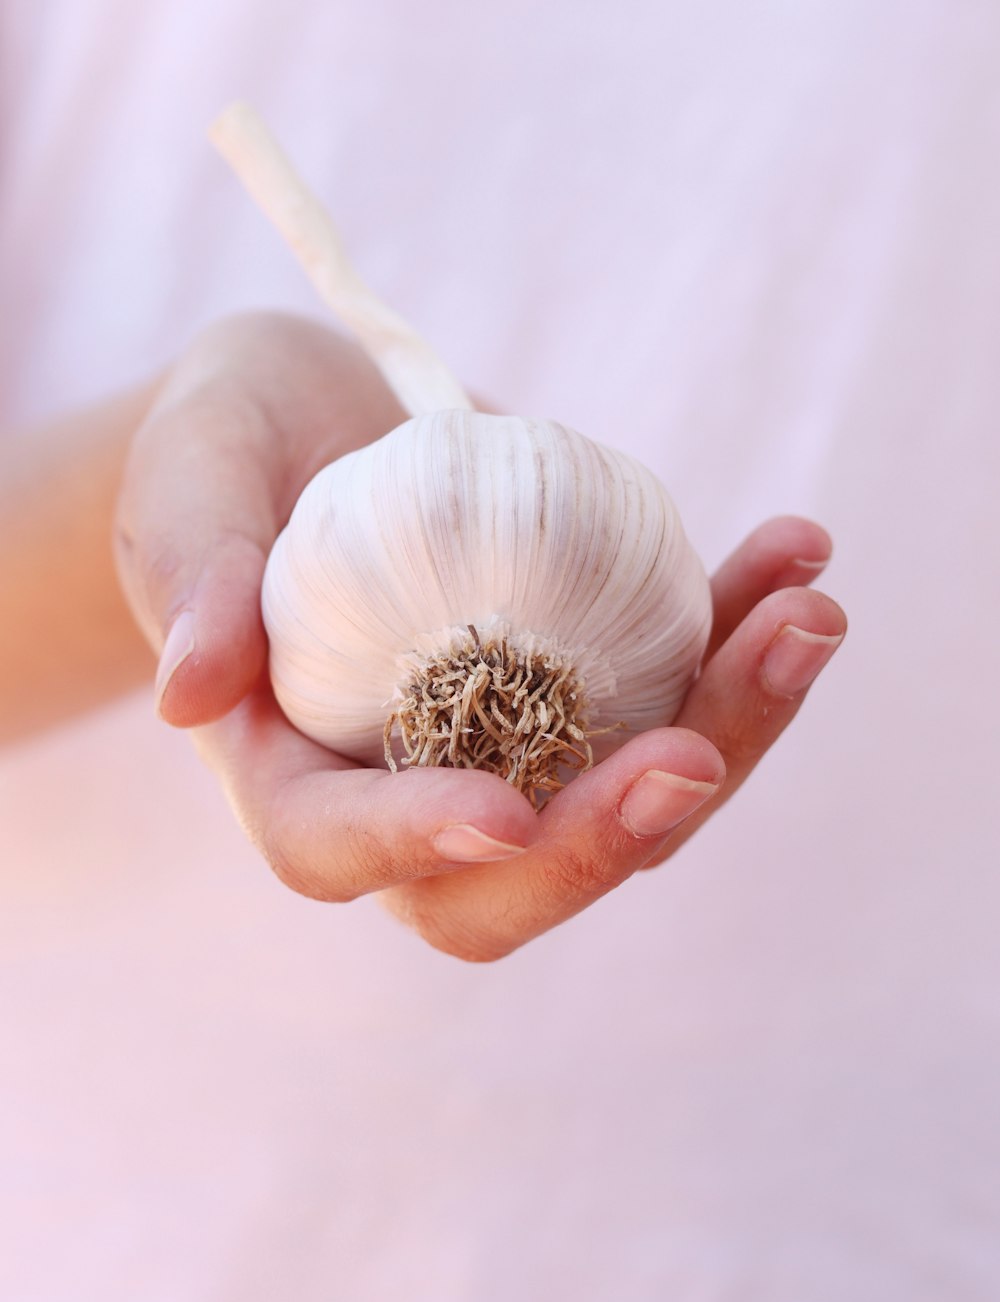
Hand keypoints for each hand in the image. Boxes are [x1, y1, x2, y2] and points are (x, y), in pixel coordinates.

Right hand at [116, 312, 845, 959]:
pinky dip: (739, 642)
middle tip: (699, 750)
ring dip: (729, 730)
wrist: (318, 422)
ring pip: (625, 802)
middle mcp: (406, 788)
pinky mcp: (584, 689)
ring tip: (804, 613)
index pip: (333, 847)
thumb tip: (191, 690)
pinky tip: (792, 556)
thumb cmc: (229, 446)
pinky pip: (673, 700)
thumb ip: (189, 567)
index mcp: (287, 765)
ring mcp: (509, 747)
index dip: (412, 847)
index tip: (500, 812)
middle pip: (511, 879)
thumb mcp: (190, 473)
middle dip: (613, 836)